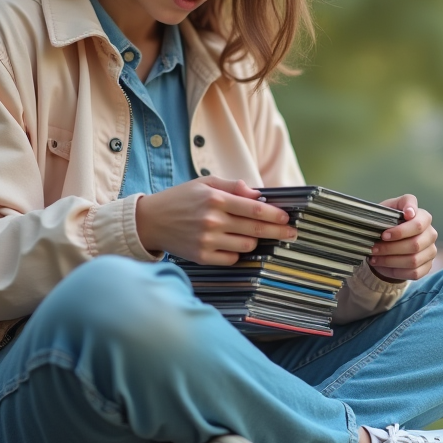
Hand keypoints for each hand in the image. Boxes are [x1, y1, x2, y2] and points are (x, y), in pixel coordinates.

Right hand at [135, 176, 295, 264]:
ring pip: (246, 246)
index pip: (254, 210)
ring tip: (253, 235)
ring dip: (254, 241)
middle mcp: (212, 221)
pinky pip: (232, 259)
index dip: (274, 215)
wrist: (150, 221)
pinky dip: (237, 252)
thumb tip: (257, 194)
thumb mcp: (205, 183)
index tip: (287, 218)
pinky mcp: (201, 257)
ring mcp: (207, 241)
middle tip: (292, 233)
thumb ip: (233, 186)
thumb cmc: (180, 199)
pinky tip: (234, 244)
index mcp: (215, 199)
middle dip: (278, 232)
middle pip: (255, 230)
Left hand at [368, 194, 437, 281]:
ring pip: (413, 260)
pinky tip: (384, 266)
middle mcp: (431, 233)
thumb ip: (399, 205)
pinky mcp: (427, 266)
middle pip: (415, 244)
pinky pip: (414, 273)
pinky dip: (396, 271)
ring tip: (375, 258)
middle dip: (390, 248)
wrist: (388, 240)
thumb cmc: (388, 222)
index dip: (401, 231)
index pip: (418, 224)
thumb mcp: (389, 208)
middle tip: (374, 248)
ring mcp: (431, 250)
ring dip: (390, 260)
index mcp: (423, 217)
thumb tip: (410, 211)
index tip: (384, 235)